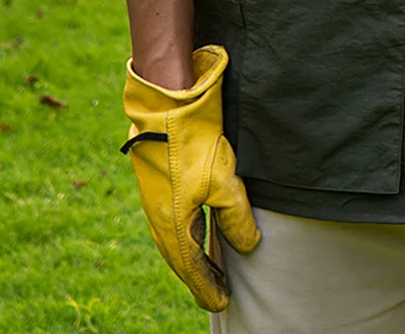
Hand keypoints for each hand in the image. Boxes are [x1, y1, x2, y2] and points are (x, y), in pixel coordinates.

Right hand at [122, 45, 259, 311]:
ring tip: (210, 267)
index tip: (222, 301)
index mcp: (172, 223)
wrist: (165, 102)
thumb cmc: (193, 139)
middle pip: (181, 257)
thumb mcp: (222, 179)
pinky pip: (172, 220)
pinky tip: (196, 230)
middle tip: (217, 291)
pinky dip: (186, 233)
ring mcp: (156, 199)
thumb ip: (236, 216)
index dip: (208, 285)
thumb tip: (248, 245)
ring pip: (176, 238)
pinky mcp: (159, 181)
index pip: (192, 266)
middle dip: (199, 276)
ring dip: (192, 256)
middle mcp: (159, 216)